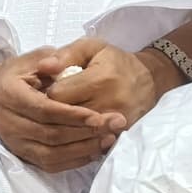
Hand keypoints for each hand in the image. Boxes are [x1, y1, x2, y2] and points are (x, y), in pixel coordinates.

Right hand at [0, 48, 120, 173]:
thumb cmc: (20, 72)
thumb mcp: (33, 58)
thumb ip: (50, 59)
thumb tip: (57, 64)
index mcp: (8, 94)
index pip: (44, 110)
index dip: (72, 115)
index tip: (98, 116)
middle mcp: (7, 122)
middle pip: (50, 134)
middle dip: (84, 133)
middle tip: (112, 127)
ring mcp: (13, 141)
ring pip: (51, 153)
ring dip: (82, 148)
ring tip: (108, 139)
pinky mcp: (21, 154)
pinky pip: (49, 164)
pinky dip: (73, 160)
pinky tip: (93, 150)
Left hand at [45, 38, 167, 132]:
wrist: (148, 80)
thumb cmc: (115, 62)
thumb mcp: (92, 47)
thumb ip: (66, 55)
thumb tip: (42, 67)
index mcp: (100, 79)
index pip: (58, 95)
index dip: (48, 93)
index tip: (49, 89)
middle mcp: (109, 104)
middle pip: (64, 117)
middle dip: (52, 112)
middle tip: (51, 105)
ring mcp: (114, 124)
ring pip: (74, 134)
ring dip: (63, 127)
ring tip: (61, 117)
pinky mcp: (118, 137)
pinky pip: (88, 144)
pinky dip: (78, 139)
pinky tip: (75, 129)